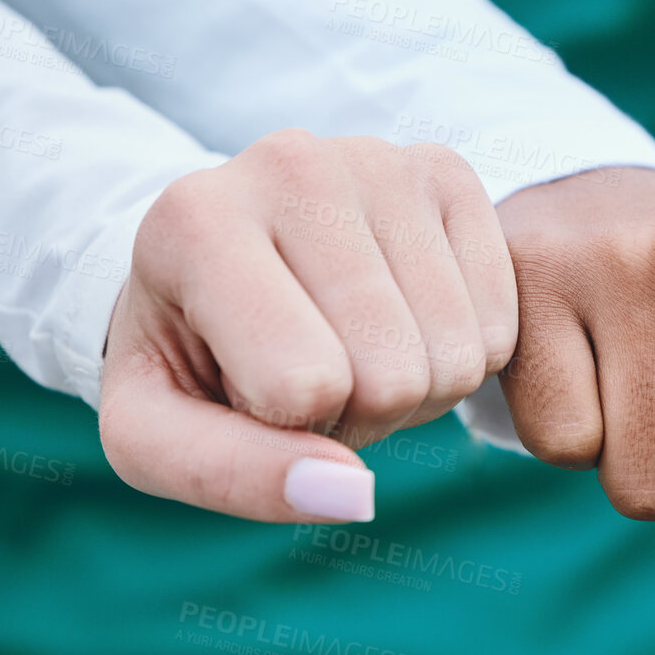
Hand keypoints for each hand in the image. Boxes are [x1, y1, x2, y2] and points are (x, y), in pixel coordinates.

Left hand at [99, 130, 517, 522]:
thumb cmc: (185, 357)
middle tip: (312, 378)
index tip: (250, 393)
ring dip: (415, 390)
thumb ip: (232, 476)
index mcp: (195, 221)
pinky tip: (405, 322)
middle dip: (360, 414)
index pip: (304, 385)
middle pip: (393, 374)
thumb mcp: (154, 436)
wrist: (215, 262)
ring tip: (355, 351)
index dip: (289, 431)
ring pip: (457, 355)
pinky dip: (460, 354)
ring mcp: (382, 159)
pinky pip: (500, 324)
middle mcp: (292, 164)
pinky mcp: (447, 171)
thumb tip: (354, 496)